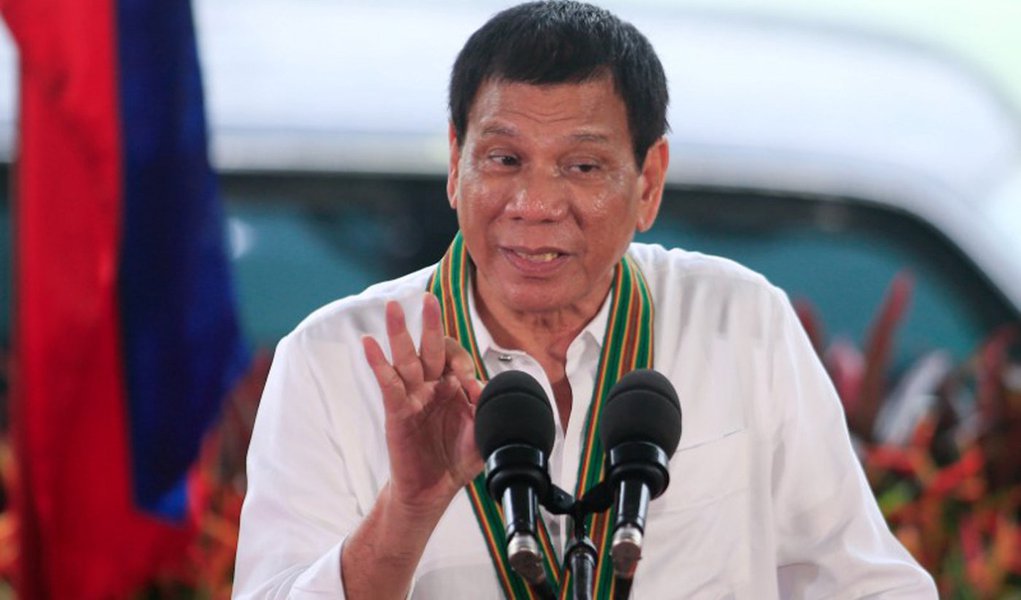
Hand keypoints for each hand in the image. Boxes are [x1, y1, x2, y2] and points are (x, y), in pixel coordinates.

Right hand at [362, 294, 483, 515]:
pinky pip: (388, 383)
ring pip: (405, 359)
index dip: (461, 360)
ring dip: (399, 333)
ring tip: (392, 308)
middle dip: (430, 323)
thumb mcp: (483, 432)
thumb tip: (482, 386)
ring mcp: (412, 396)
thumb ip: (487, 407)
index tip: (468, 381)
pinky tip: (370, 343)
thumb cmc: (457, 459)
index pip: (454, 356)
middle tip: (428, 298)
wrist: (434, 490)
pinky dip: (379, 363)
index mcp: (453, 387)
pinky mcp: (397, 412)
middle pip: (429, 347)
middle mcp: (431, 386)